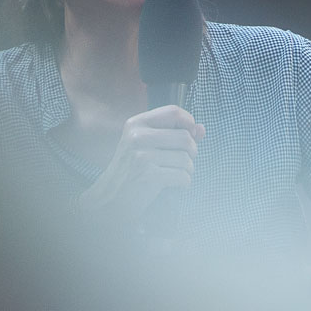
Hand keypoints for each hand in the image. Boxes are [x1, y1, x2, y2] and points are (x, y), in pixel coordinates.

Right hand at [80, 105, 204, 215]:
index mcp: (136, 124)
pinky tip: (171, 185)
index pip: (174, 112)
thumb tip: (201, 128)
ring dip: (187, 170)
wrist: (109, 199)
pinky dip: (183, 184)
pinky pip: (183, 177)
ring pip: (186, 159)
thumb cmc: (132, 171)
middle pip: (186, 137)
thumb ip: (175, 135)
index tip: (189, 136)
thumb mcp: (147, 146)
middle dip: (191, 152)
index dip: (189, 123)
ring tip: (174, 174)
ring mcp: (142, 156)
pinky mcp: (148, 176)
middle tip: (181, 162)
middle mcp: (137, 136)